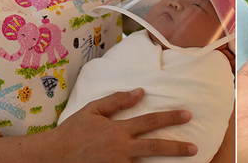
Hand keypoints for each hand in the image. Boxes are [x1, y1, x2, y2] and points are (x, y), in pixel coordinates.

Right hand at [50, 88, 196, 161]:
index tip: (187, 115)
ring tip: (184, 162)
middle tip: (194, 147)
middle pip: (155, 148)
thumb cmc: (73, 131)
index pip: (150, 122)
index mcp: (118, 130)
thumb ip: (117, 100)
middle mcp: (121, 149)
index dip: (170, 118)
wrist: (53, 156)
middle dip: (177, 148)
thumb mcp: (93, 110)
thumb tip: (139, 92)